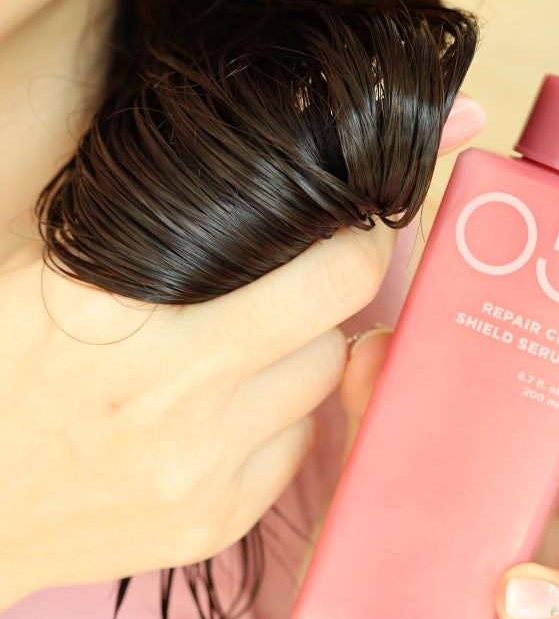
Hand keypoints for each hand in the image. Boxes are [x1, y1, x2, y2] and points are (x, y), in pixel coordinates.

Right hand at [0, 222, 393, 608]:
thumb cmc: (6, 371)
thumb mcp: (56, 276)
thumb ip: (155, 234)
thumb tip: (260, 194)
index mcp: (135, 318)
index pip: (320, 279)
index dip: (361, 246)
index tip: (364, 229)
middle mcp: (180, 399)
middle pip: (333, 333)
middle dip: (324, 301)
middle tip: (292, 287)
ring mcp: (202, 472)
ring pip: (318, 388)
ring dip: (298, 359)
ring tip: (243, 352)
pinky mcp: (214, 523)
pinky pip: (295, 447)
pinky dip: (279, 419)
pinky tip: (228, 412)